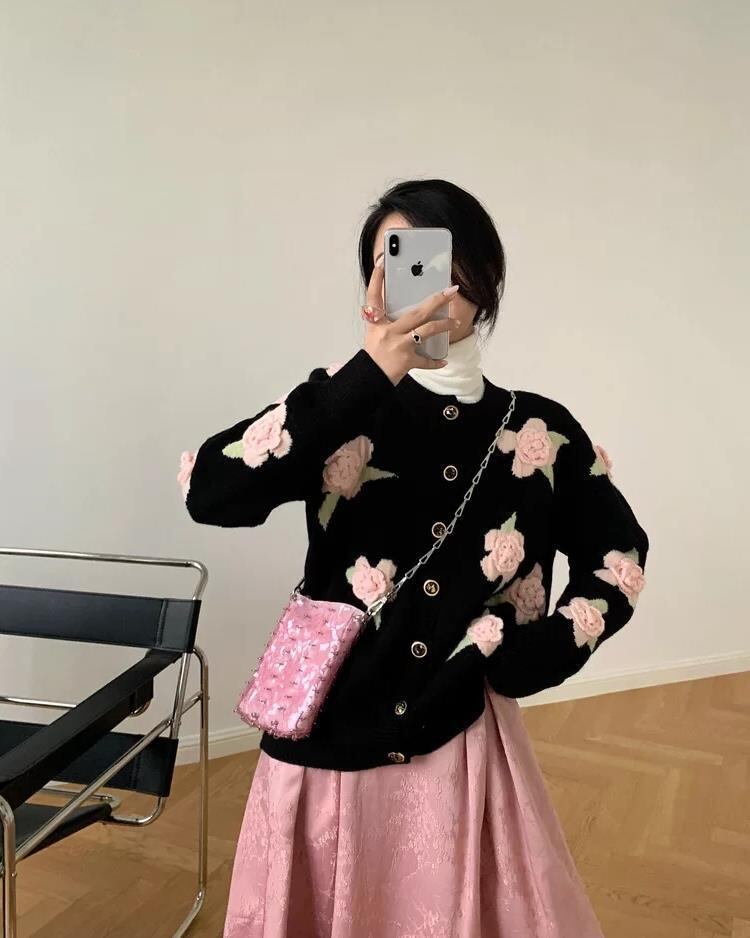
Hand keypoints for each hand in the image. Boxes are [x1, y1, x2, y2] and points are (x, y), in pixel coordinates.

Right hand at [363, 256, 459, 384]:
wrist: (368, 379)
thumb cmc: (373, 356)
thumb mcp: (375, 334)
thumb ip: (388, 321)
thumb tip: (413, 310)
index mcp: (377, 323)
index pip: (373, 297)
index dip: (375, 280)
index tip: (381, 264)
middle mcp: (388, 332)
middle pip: (416, 312)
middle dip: (436, 300)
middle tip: (451, 291)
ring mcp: (398, 346)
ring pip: (427, 331)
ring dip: (444, 325)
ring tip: (456, 322)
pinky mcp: (406, 362)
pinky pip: (425, 360)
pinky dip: (435, 361)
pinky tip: (443, 361)